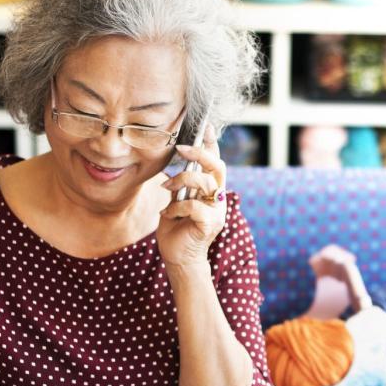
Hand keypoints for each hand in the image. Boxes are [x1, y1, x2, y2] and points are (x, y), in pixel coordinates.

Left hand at [158, 124, 227, 269]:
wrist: (178, 258)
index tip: (206, 127)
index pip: (215, 163)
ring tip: (166, 189)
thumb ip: (179, 186)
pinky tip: (168, 214)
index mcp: (211, 191)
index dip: (212, 144)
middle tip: (180, 148)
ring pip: (205, 183)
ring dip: (181, 181)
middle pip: (218, 167)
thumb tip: (171, 167)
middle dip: (200, 153)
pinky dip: (177, 207)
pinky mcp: (210, 224)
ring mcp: (217, 212)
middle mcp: (218, 199)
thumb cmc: (176, 230)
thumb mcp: (175, 201)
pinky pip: (194, 206)